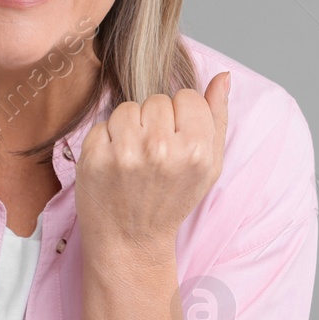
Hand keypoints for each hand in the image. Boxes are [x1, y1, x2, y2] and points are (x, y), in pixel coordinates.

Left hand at [73, 71, 229, 253]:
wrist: (131, 242)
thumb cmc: (172, 201)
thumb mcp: (209, 167)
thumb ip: (218, 119)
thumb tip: (223, 77)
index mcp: (196, 151)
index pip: (187, 96)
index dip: (180, 117)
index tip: (176, 142)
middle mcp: (161, 149)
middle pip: (156, 100)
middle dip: (154, 122)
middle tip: (153, 156)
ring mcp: (125, 153)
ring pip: (127, 107)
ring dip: (128, 128)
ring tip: (133, 158)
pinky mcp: (95, 156)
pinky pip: (102, 124)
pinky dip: (106, 141)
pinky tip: (114, 165)